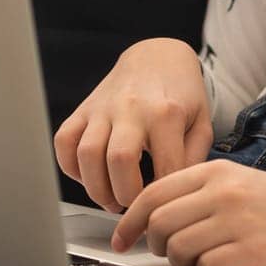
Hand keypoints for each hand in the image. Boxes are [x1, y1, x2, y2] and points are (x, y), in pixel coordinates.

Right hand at [53, 38, 212, 211]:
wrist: (157, 57)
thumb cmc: (182, 95)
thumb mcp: (202, 124)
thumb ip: (192, 160)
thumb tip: (170, 195)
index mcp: (167, 113)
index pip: (165, 169)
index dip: (162, 197)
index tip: (162, 208)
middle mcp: (132, 108)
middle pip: (120, 161)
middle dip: (125, 196)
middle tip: (133, 207)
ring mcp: (104, 107)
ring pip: (87, 154)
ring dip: (96, 188)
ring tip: (111, 200)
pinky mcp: (84, 109)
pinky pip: (64, 141)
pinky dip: (71, 167)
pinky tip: (90, 176)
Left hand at [109, 160, 265, 265]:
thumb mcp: (235, 181)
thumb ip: (194, 193)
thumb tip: (148, 217)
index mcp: (214, 172)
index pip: (153, 193)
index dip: (129, 221)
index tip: (121, 240)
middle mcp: (223, 193)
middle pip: (159, 222)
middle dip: (154, 244)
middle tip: (166, 251)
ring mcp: (238, 221)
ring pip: (177, 248)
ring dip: (180, 262)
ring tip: (199, 259)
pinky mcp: (252, 252)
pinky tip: (223, 265)